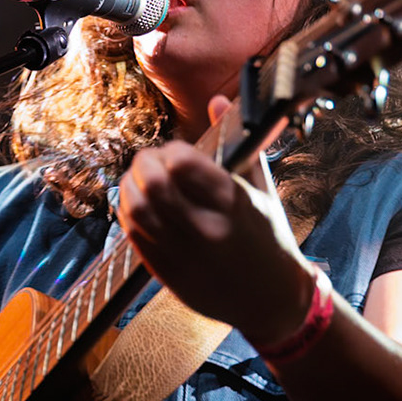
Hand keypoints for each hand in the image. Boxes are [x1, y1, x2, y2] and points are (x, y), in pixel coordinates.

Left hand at [115, 101, 313, 345]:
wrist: (272, 299)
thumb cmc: (269, 238)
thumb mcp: (262, 189)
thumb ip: (238, 145)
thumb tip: (218, 101)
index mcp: (234, 203)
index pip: (182, 163)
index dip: (169, 151)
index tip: (174, 152)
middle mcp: (207, 229)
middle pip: (152, 185)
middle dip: (143, 164)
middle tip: (149, 162)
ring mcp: (185, 254)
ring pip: (135, 210)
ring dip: (130, 187)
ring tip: (139, 181)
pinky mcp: (168, 273)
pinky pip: (134, 236)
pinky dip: (128, 214)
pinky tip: (139, 206)